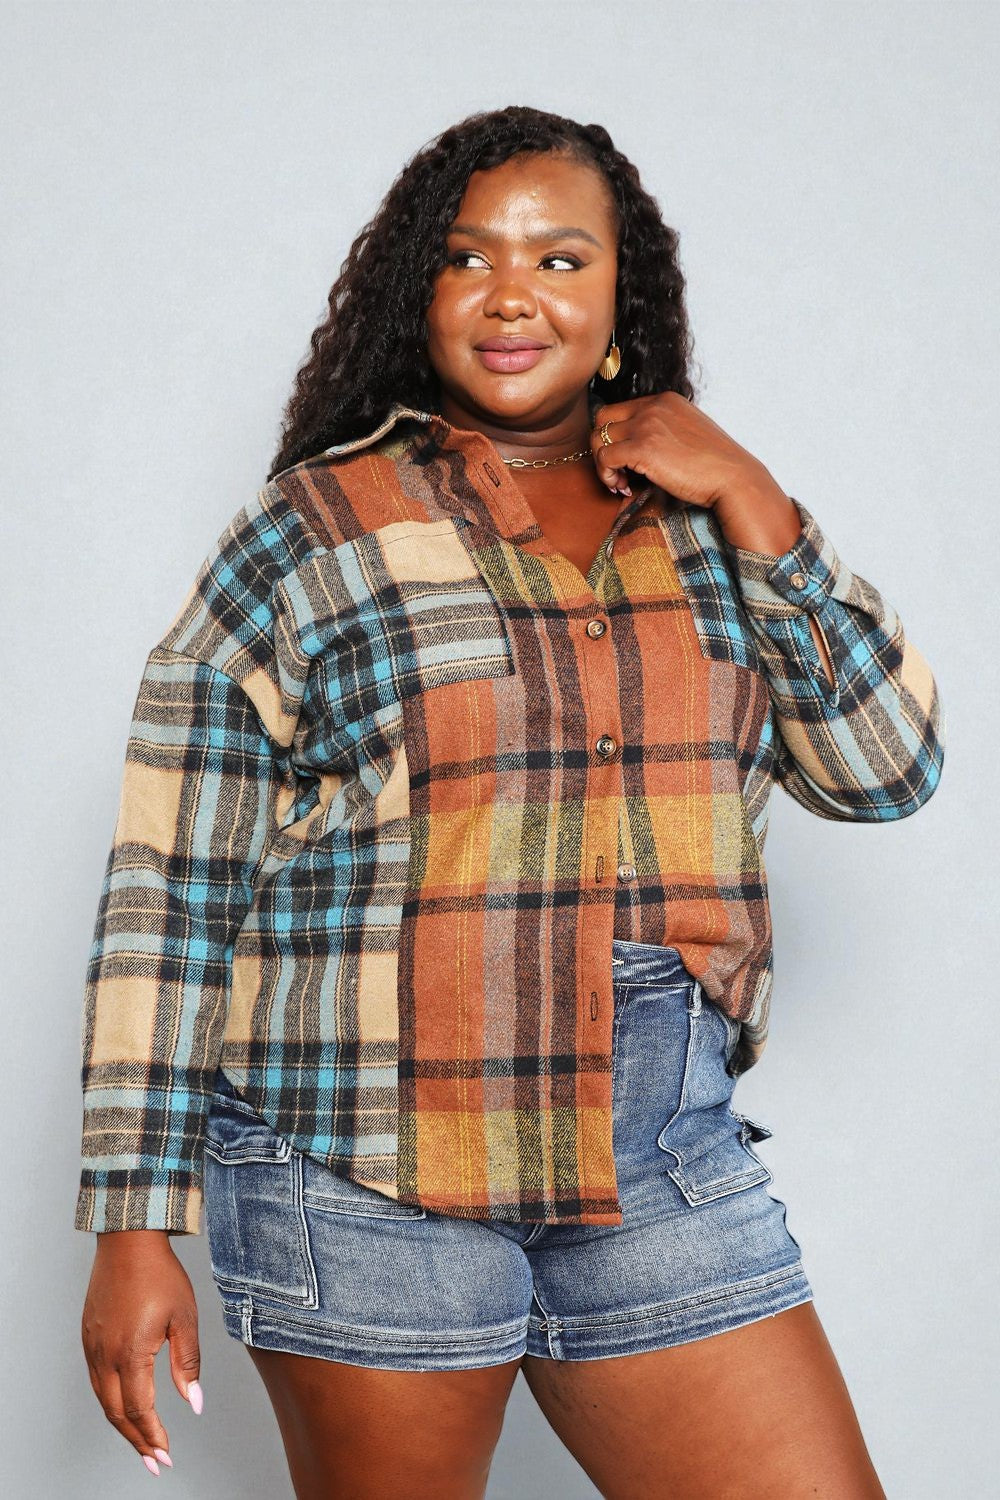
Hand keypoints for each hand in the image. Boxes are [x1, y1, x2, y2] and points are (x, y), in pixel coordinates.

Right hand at [82, 1230, 202, 1476]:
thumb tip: (194, 1403)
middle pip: (117, 1413)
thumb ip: (187, 1363)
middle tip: (156, 1462)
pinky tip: (124, 1408)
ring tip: (142, 1443)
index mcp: (130, 1353)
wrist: (128, 1242)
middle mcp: (105, 1355)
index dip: (153, 1436)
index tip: (166, 1457)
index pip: (140, 1409)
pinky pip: (97, 1380)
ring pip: (104, 1400)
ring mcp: (93, 1347)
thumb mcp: (185, 1318)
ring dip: (123, 1425)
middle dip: (137, 1441)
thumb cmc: (160, 1275)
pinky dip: (110, 1402)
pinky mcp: (88, 1337)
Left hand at [590, 391, 802, 552]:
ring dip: (603, 465)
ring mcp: (647, 425)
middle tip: (617, 473)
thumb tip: (637, 448)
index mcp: (664, 400)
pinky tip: (623, 489)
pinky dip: (608, 475)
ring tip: (621, 483)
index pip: (619, 411)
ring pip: (598, 439)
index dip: (616, 438)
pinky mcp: (643, 448)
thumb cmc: (714, 464)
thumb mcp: (687, 433)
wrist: (733, 478)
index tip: (627, 463)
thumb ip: (663, 430)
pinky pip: (605, 457)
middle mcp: (653, 407)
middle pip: (602, 419)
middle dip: (602, 447)